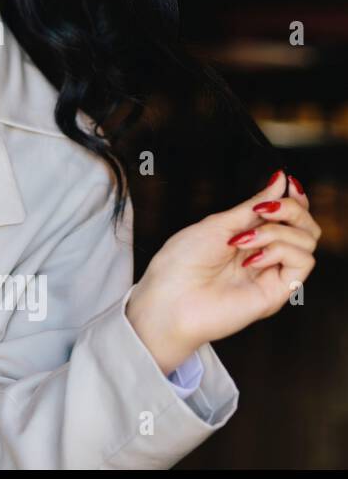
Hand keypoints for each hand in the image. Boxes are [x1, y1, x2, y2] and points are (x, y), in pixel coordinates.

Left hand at [126, 170, 319, 374]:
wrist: (169, 298)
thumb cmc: (182, 262)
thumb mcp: (218, 224)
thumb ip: (253, 206)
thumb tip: (279, 180)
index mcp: (248, 237)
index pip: (288, 216)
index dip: (295, 198)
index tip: (290, 183)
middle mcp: (264, 255)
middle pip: (306, 226)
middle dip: (293, 209)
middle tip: (265, 211)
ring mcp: (271, 273)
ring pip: (308, 240)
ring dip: (277, 231)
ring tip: (243, 242)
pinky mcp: (277, 292)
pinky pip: (303, 262)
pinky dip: (281, 250)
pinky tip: (252, 259)